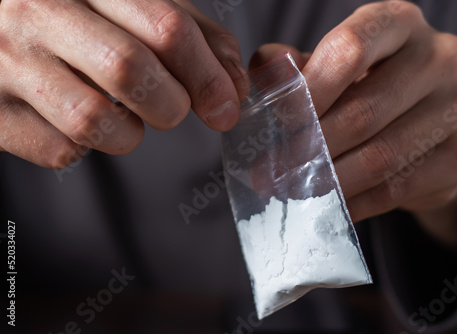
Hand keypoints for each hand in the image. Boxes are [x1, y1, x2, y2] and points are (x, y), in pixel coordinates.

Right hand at [0, 0, 246, 167]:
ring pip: (94, 120)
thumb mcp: (133, 5)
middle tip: (172, 109)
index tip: (226, 106)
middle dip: (172, 105)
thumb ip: (191, 35)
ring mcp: (7, 62)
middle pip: (132, 70)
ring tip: (121, 115)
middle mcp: (38, 12)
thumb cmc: (74, 15)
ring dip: (128, 133)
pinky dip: (84, 147)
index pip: (166, 28)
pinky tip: (76, 122)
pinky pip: (59, 149)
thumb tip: (236, 84)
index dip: (208, 75)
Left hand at [251, 1, 456, 250]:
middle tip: (269, 175)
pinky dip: (356, 202)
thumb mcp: (330, 69)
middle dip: (309, 150)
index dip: (309, 90)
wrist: (422, 125)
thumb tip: (263, 68)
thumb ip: (295, 67)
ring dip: (328, 181)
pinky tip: (328, 208)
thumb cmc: (367, 87)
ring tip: (292, 193)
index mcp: (398, 23)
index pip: (351, 49)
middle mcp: (439, 55)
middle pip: (363, 110)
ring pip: (381, 156)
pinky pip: (399, 187)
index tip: (278, 124)